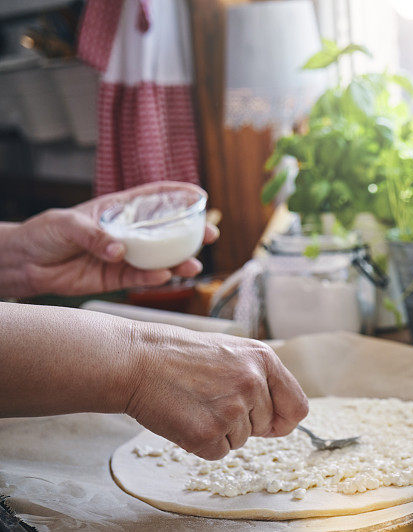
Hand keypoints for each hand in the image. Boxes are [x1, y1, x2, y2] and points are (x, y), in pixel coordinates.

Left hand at [16, 182, 218, 295]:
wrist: (25, 264)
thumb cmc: (44, 233)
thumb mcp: (68, 225)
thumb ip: (96, 236)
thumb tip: (120, 252)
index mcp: (118, 210)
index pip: (153, 197)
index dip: (178, 194)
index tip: (200, 196)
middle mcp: (127, 233)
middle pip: (165, 231)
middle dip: (190, 233)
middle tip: (209, 235)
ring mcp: (124, 256)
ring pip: (160, 259)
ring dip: (179, 262)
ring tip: (192, 266)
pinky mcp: (116, 278)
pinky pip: (140, 278)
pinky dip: (153, 279)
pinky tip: (164, 276)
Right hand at [123, 324, 308, 459]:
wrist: (137, 360)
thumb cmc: (182, 356)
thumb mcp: (233, 352)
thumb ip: (261, 379)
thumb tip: (279, 419)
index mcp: (264, 359)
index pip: (297, 406)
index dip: (283, 420)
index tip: (270, 424)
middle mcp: (253, 383)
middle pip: (266, 426)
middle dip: (243, 422)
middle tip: (211, 400)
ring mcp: (231, 409)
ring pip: (241, 441)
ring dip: (220, 431)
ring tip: (195, 403)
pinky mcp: (207, 433)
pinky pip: (217, 453)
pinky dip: (200, 444)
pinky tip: (185, 417)